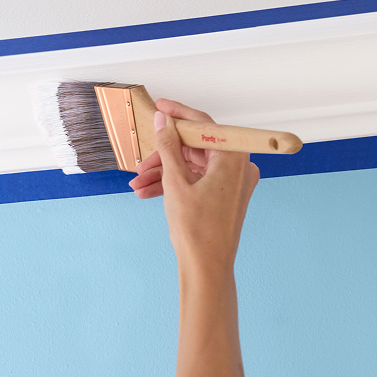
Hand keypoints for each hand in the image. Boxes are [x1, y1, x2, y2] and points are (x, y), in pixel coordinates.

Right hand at [130, 98, 259, 277]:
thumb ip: (168, 146)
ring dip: (163, 173)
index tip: (160, 108)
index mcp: (234, 158)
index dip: (179, 115)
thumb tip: (163, 120)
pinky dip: (174, 185)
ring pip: (192, 167)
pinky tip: (148, 193)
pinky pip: (196, 182)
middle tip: (142, 162)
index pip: (204, 125)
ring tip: (138, 183)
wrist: (206, 268)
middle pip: (195, 148)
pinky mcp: (223, 197)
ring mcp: (232, 183)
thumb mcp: (175, 182)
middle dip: (164, 155)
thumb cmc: (199, 230)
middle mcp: (238, 167)